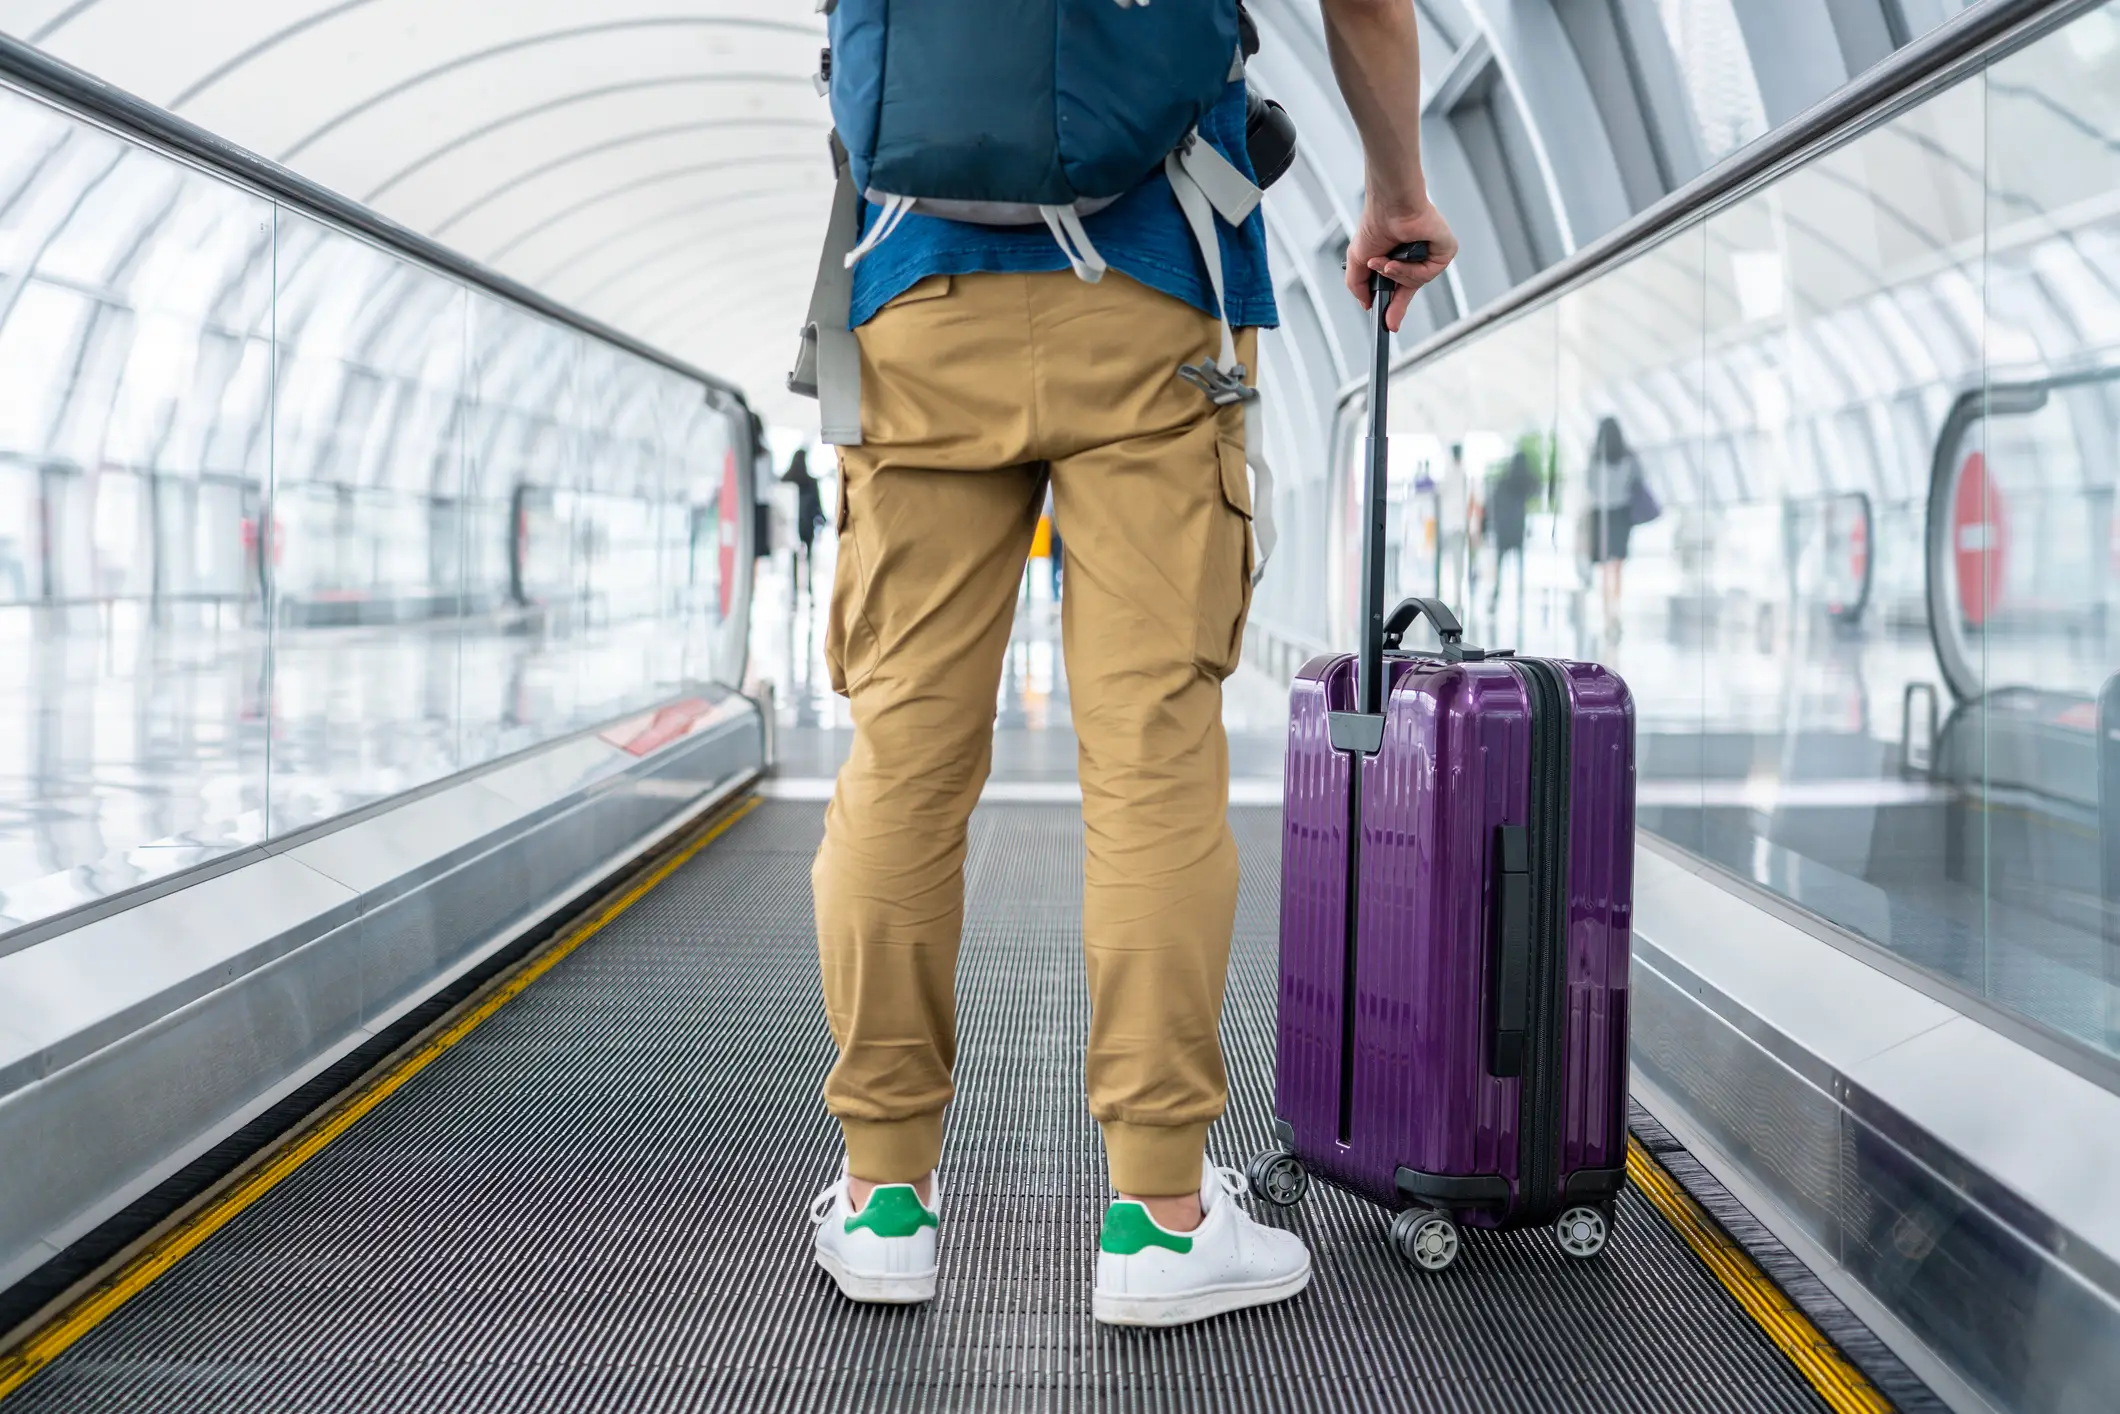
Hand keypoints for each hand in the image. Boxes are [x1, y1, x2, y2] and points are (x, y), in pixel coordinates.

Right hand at [1345, 198, 1456, 332]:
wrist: (1390, 205)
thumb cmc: (1376, 223)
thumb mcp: (1358, 260)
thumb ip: (1358, 285)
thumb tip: (1366, 304)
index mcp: (1399, 257)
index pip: (1399, 286)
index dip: (1393, 305)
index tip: (1386, 322)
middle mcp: (1417, 256)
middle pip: (1411, 288)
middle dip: (1398, 305)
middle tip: (1389, 319)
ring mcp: (1432, 254)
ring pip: (1417, 282)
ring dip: (1396, 276)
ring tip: (1384, 264)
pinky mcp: (1445, 250)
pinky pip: (1428, 273)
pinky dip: (1410, 270)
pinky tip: (1397, 260)